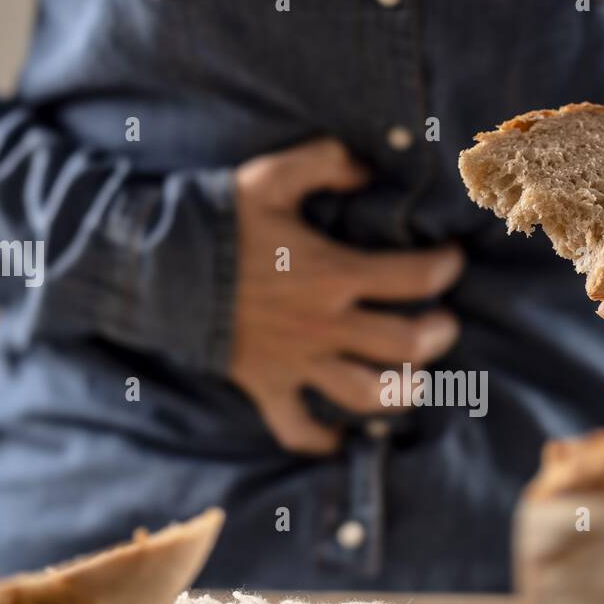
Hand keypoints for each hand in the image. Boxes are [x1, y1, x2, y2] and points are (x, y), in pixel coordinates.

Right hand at [230, 138, 462, 453]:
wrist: (153, 268)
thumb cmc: (215, 219)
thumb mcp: (271, 176)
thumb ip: (325, 164)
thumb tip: (368, 168)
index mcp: (332, 273)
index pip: (415, 277)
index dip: (445, 268)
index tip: (451, 260)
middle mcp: (323, 324)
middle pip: (405, 345)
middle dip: (437, 334)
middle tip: (442, 323)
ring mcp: (296, 361)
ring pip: (366, 394)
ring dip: (400, 391)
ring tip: (414, 380)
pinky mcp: (266, 385)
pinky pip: (297, 428)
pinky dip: (321, 439)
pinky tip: (341, 437)